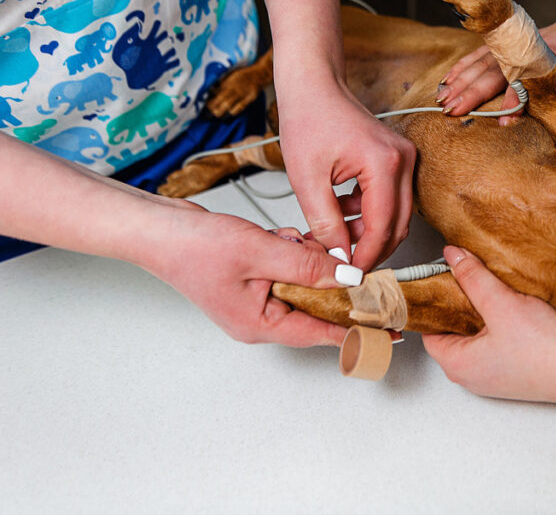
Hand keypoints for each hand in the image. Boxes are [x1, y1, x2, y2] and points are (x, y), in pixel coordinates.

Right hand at [146, 208, 353, 346]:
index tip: (389, 329)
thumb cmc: (195, 246)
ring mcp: (256, 301)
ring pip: (305, 284)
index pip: (322, 333)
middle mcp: (261, 319)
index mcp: (261, 325)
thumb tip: (348, 278)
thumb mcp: (261, 252)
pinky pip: (289, 271)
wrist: (157, 229)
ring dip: (307, 260)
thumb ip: (308, 266)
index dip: (358, 330)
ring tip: (286, 241)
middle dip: (328, 278)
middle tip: (341, 256)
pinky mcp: (254, 281)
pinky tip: (277, 237)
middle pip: (317, 307)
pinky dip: (292, 252)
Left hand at [277, 77, 416, 270]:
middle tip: (343, 265)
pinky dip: (366, 214)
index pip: (383, 226)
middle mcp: (403, 161)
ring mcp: (404, 159)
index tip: (348, 275)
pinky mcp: (396, 160)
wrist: (314, 86)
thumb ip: (325, 222)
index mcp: (385, 164)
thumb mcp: (306, 178)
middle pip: (398, 225)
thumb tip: (338, 257)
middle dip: (371, 249)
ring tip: (332, 237)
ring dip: (367, 232)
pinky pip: (389, 199)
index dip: (366, 256)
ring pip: (395, 215)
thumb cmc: (309, 118)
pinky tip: (339, 213)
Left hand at [422, 246, 555, 402]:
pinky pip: (496, 347)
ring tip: (495, 295)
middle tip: (469, 282)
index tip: (440, 280)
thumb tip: (453, 257)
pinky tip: (515, 313)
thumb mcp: (500, 302)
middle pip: (453, 333)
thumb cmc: (542, 349)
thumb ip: (473, 277)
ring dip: (483, 317)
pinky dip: (500, 328)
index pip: (429, 329)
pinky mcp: (515, 375)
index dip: (434, 302)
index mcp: (457, 364)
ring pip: (476, 340)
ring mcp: (494, 378)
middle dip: (459, 307)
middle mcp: (471, 377)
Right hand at [436, 20, 555, 124]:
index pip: (527, 83)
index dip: (515, 102)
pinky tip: (446, 81)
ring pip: (480, 64)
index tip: (504, 122)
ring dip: (459, 82)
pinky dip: (460, 68)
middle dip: (471, 93)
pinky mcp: (501, 46)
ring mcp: (510, 47)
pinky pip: (476, 56)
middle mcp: (523, 50)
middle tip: (453, 111)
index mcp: (548, 59)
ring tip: (442, 99)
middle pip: (493, 73)